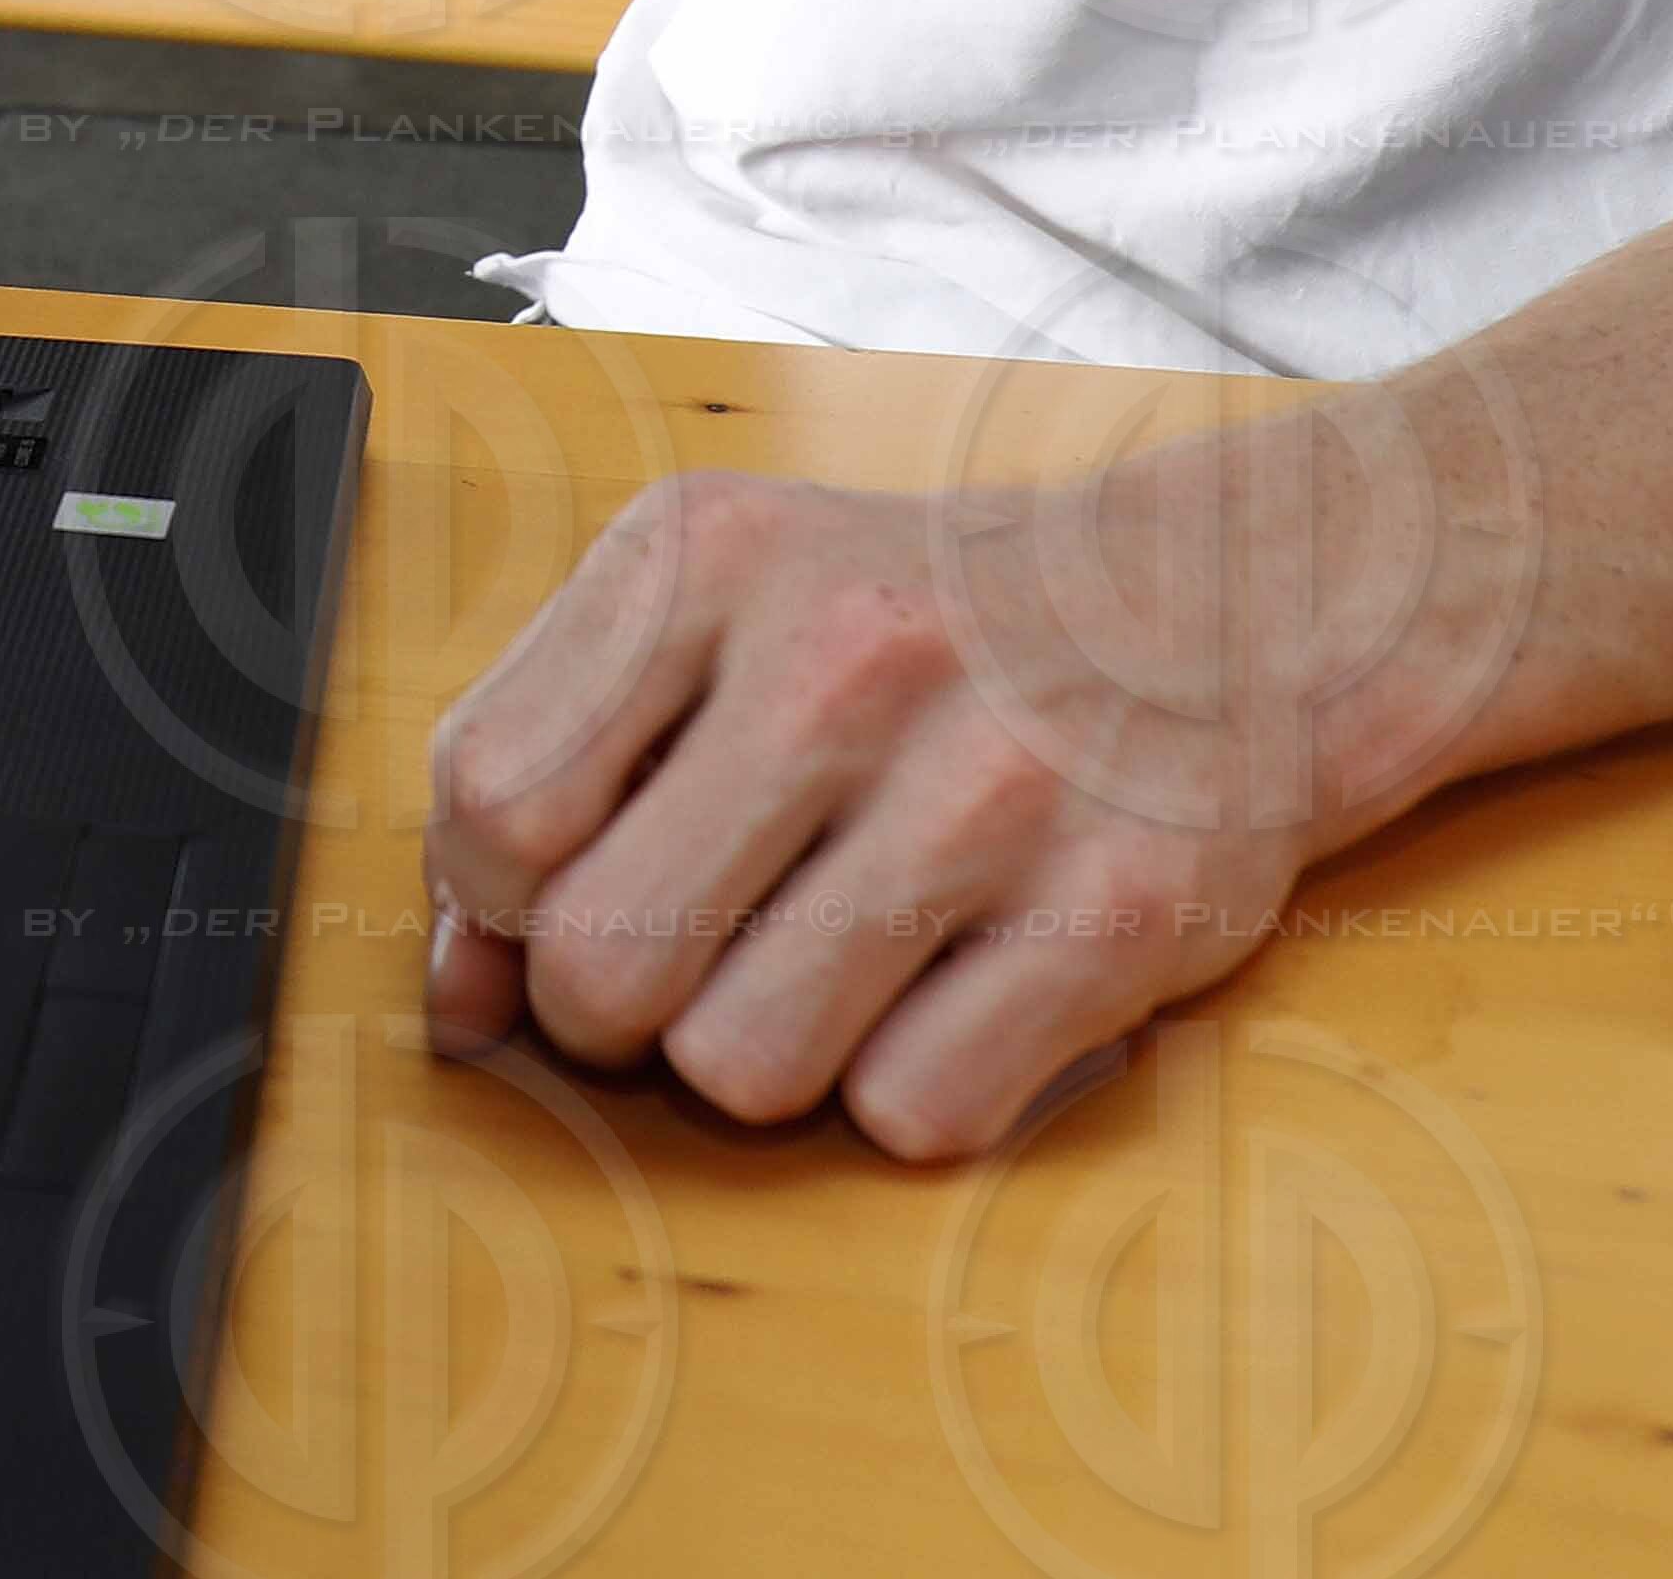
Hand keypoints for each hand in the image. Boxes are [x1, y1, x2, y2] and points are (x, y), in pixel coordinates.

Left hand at [419, 418, 1482, 1158]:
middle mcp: (845, 654)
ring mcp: (990, 788)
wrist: (1214, 601)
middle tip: (707, 938)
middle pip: (600, 970)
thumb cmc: (912, 627)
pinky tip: (956, 975)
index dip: (502, 895)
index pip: (490, 807)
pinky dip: (912, 1084)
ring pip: (742, 1071)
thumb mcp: (708, 616)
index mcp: (709, 555)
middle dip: (621, 1004)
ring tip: (840, 947)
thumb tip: (458, 1004)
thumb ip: (550, 779)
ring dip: (767, 1053)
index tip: (569, 881)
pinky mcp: (1117, 916)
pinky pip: (910, 1116)